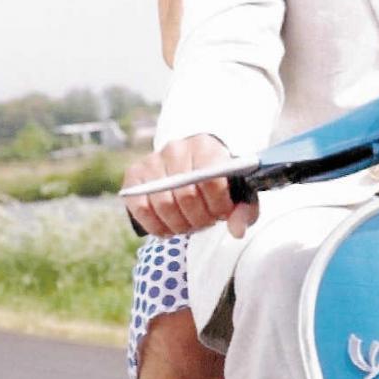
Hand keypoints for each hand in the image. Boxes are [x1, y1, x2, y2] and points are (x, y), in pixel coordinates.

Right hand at [122, 134, 258, 238]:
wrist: (191, 165)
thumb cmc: (217, 181)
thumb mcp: (237, 192)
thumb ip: (243, 210)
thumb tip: (237, 231)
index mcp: (206, 147)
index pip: (211, 180)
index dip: (218, 205)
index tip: (221, 214)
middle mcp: (176, 149)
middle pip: (186, 195)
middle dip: (199, 218)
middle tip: (204, 222)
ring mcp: (153, 161)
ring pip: (163, 204)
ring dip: (179, 225)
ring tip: (189, 225)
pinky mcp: (134, 175)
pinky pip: (141, 208)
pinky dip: (156, 225)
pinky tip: (169, 228)